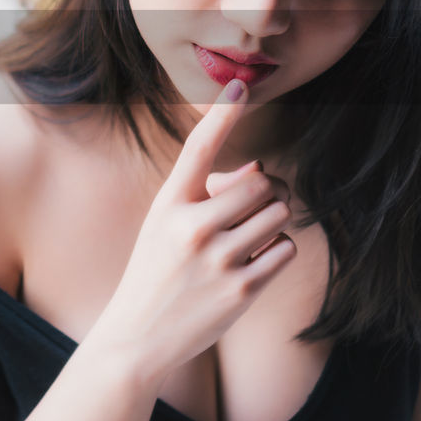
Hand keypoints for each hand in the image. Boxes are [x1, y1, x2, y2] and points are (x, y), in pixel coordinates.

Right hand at [87, 80, 296, 384]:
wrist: (136, 336)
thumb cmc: (156, 270)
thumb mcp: (168, 224)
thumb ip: (210, 194)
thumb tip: (260, 169)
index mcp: (170, 203)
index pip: (199, 147)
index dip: (223, 114)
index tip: (241, 84)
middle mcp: (192, 227)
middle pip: (262, 184)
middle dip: (268, 191)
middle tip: (255, 206)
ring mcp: (218, 260)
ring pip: (279, 213)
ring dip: (275, 220)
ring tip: (254, 235)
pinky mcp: (240, 290)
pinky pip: (284, 250)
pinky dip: (278, 251)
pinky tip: (256, 262)